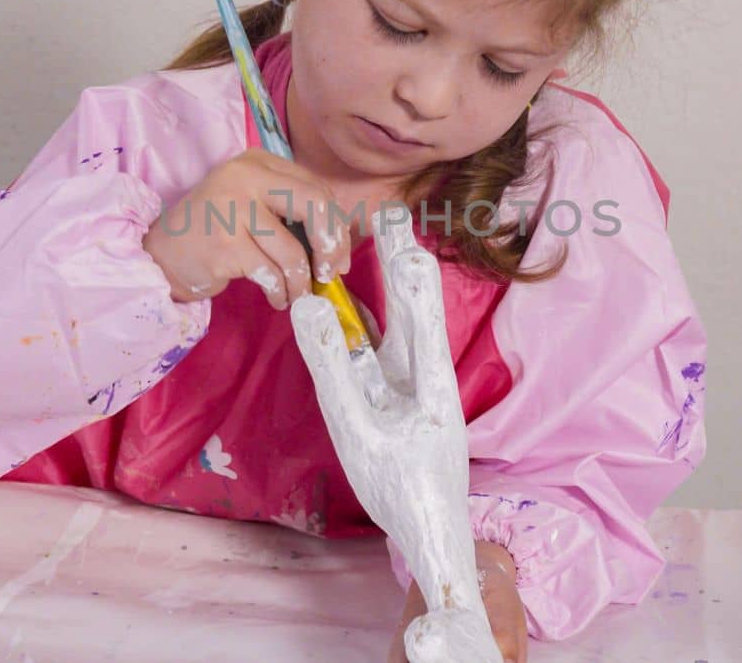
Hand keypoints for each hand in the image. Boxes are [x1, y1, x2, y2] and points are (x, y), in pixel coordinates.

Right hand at [141, 148, 351, 307]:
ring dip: (301, 282)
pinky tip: (276, 297)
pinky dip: (280, 291)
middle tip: (329, 274)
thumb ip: (290, 211)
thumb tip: (339, 247)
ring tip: (297, 295)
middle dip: (331, 245)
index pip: (316, 188)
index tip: (337, 256)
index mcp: (258, 161)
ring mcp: (233, 209)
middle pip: (314, 205)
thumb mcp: (252, 204)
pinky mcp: (224, 245)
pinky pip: (271, 274)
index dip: (336, 225)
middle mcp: (246, 176)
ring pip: (293, 251)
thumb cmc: (215, 231)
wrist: (162, 254)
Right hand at [291, 208, 502, 662]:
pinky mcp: (400, 398)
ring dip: (378, 283)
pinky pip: (380, 349)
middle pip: (412, 299)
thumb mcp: (355, 428)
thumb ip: (331, 367)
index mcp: (430, 370)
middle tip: (379, 210)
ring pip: (395, 322)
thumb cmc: (399, 487)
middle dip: (396, 254)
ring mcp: (414, 384)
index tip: (385, 211)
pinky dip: (362, 320)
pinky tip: (346, 307)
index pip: (418, 295)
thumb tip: (309, 306)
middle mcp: (426, 368)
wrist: (432, 532)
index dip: (401, 251)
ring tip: (363, 244)